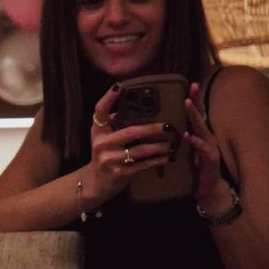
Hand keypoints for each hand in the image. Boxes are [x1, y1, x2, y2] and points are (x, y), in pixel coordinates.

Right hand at [84, 84, 175, 202]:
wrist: (95, 182)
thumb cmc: (105, 155)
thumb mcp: (104, 138)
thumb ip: (114, 123)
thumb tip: (133, 105)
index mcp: (98, 131)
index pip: (100, 110)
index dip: (109, 98)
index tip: (119, 86)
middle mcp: (101, 143)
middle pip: (131, 132)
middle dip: (153, 129)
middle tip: (168, 126)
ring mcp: (110, 159)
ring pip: (141, 150)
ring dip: (159, 147)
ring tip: (172, 144)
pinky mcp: (119, 172)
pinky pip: (143, 165)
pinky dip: (157, 161)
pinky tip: (167, 158)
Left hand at [182, 81, 233, 212]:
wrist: (208, 190)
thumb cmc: (196, 169)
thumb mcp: (186, 150)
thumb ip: (180, 138)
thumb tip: (163, 126)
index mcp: (200, 135)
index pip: (197, 114)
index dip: (195, 99)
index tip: (190, 84)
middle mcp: (207, 138)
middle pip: (201, 116)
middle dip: (197, 100)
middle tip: (192, 86)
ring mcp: (210, 148)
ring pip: (202, 128)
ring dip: (194, 116)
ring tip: (187, 104)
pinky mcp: (210, 160)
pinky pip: (203, 148)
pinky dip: (195, 141)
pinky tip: (187, 135)